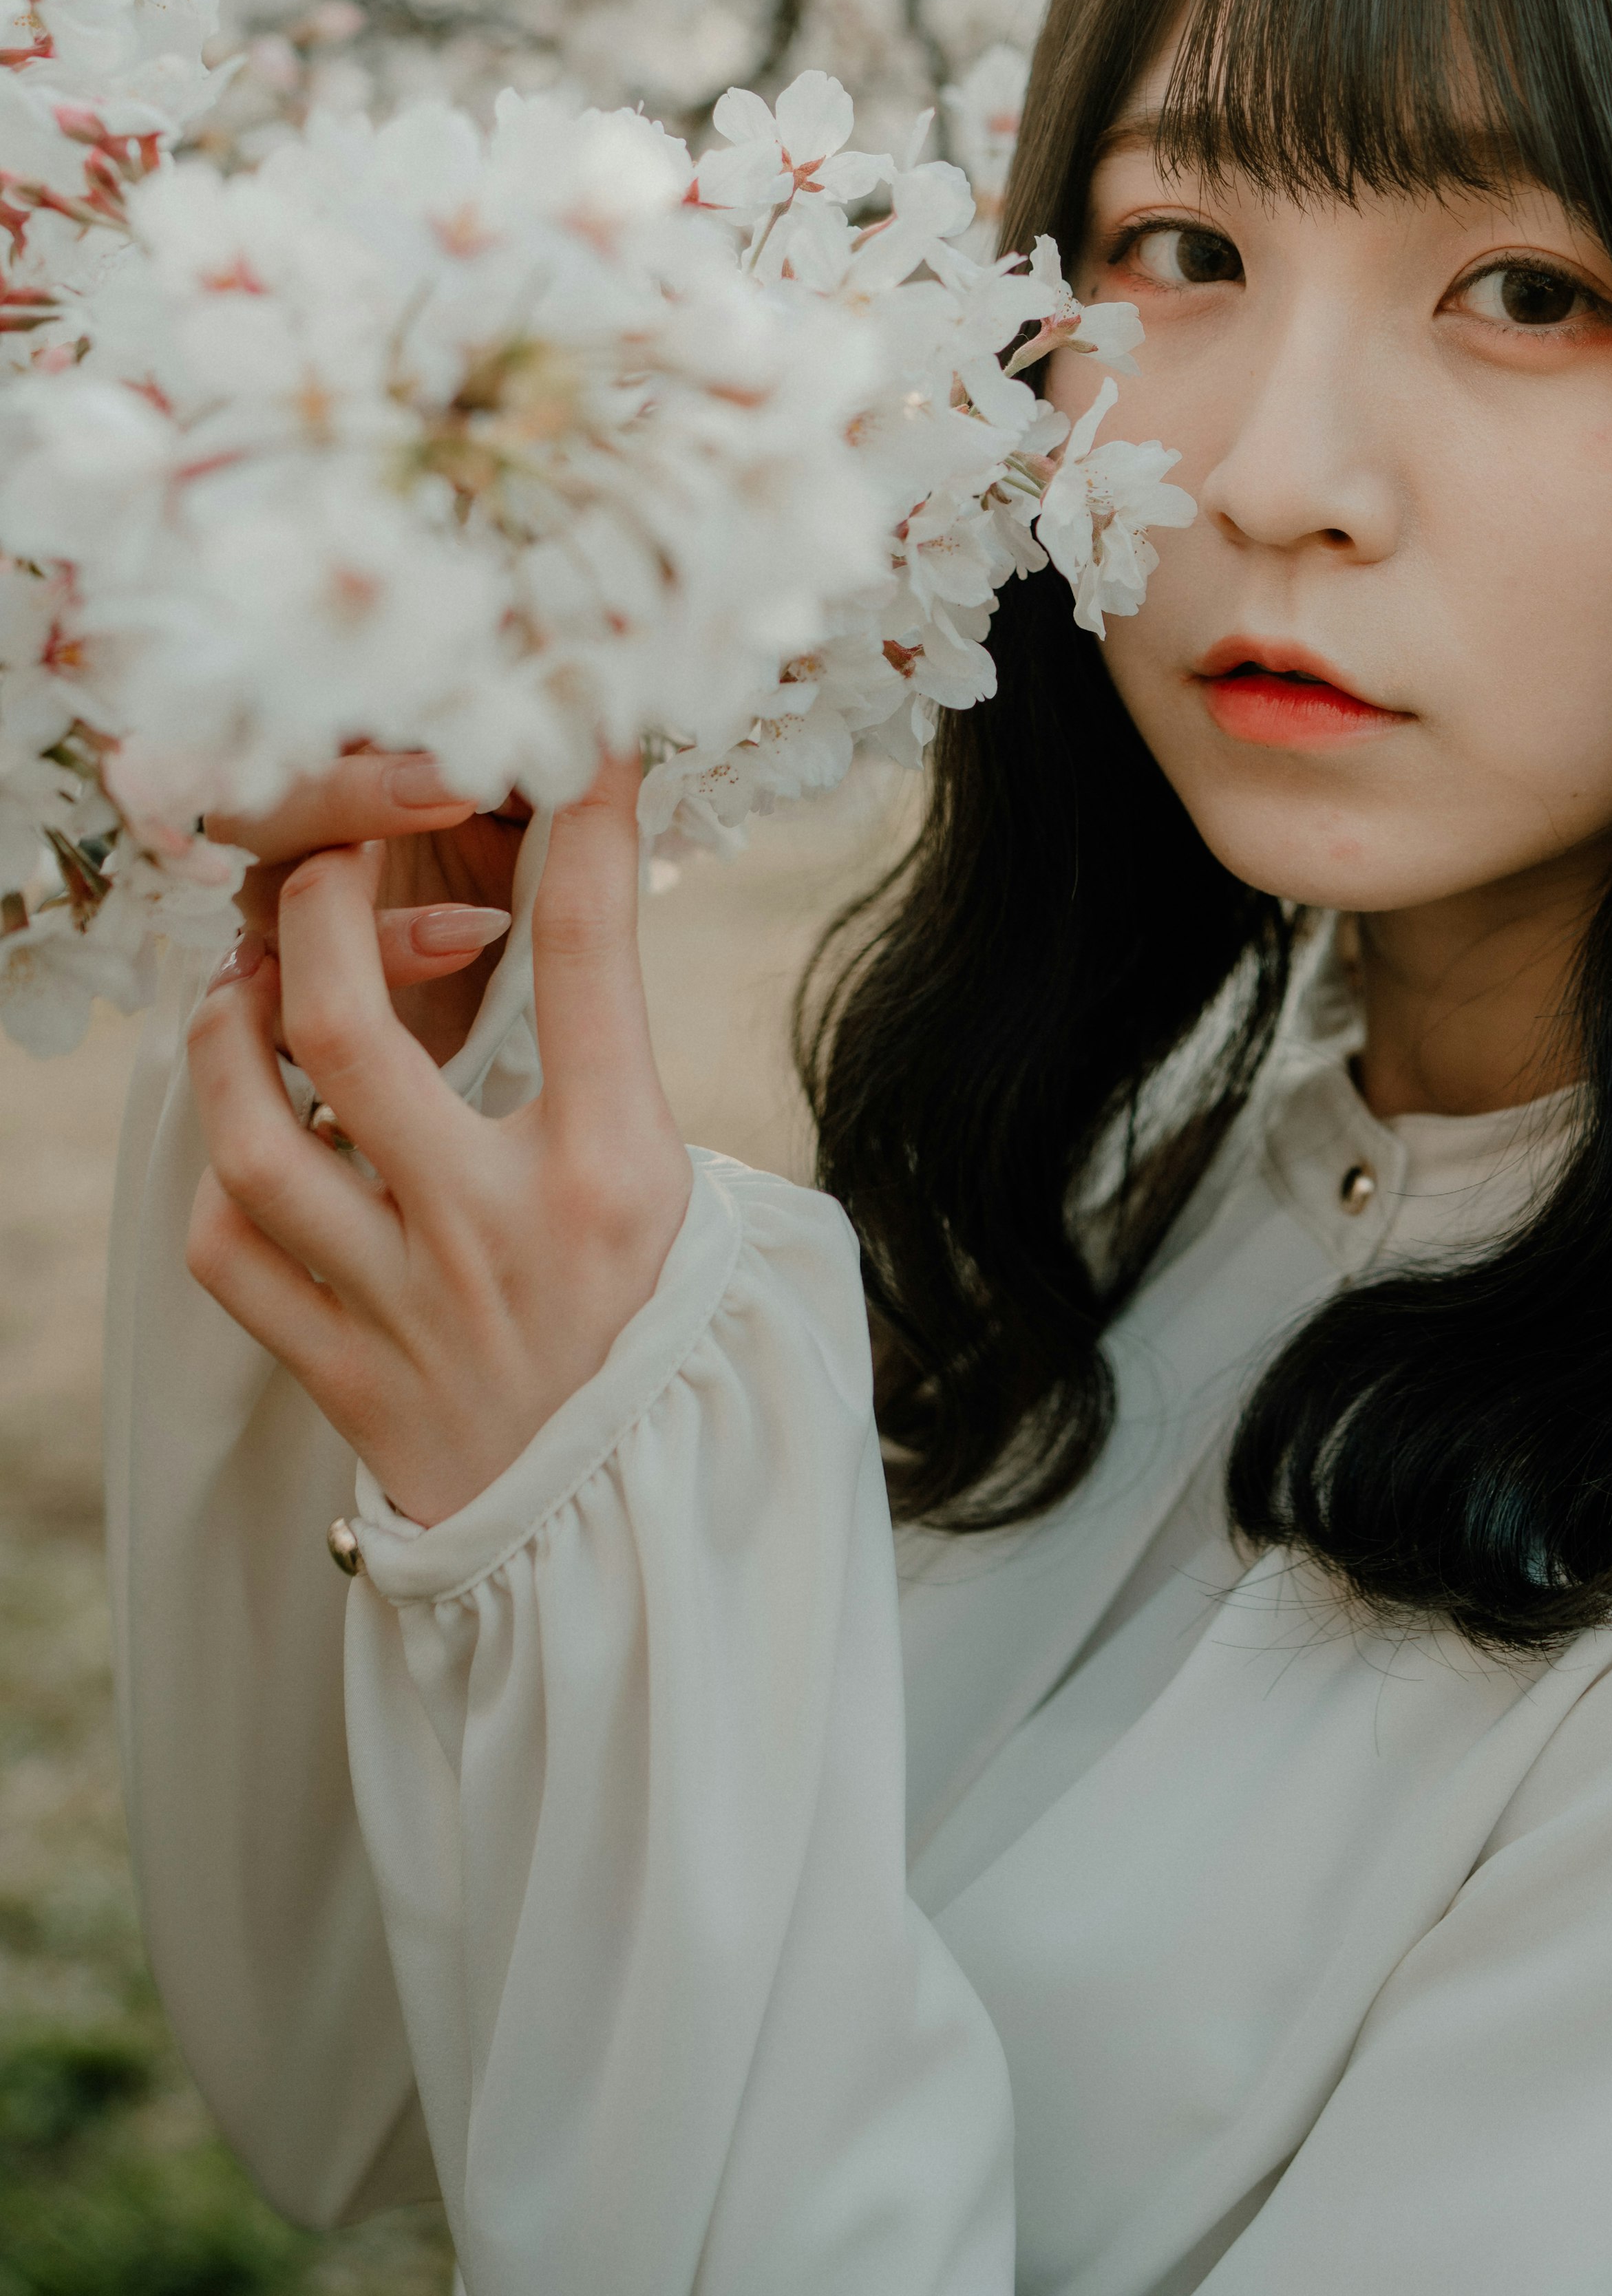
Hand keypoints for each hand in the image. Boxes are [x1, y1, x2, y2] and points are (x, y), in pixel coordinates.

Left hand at [183, 758, 690, 1526]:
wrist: (642, 1548)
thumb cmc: (677, 1347)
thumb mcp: (702, 1206)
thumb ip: (630, 1081)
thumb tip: (592, 924)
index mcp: (618, 1174)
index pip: (587, 952)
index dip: (584, 825)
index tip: (582, 746)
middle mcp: (501, 1228)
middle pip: (348, 1029)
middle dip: (322, 914)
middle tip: (329, 866)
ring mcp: (410, 1306)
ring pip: (255, 1140)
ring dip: (230, 1043)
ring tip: (246, 987)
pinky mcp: (346, 1379)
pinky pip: (235, 1259)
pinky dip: (225, 1186)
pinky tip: (248, 1142)